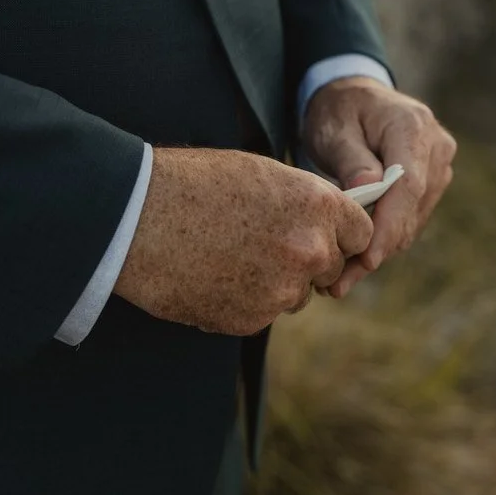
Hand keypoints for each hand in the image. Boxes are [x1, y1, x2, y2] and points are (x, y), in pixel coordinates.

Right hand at [114, 148, 373, 335]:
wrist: (133, 218)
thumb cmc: (192, 184)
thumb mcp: (263, 175)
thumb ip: (305, 203)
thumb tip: (328, 224)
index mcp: (319, 206)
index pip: (361, 234)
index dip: (341, 236)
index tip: (325, 236)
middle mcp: (311, 249)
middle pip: (331, 268)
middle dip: (308, 262)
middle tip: (266, 247)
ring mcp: (283, 289)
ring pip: (296, 295)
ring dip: (275, 284)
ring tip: (230, 258)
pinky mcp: (252, 319)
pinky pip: (262, 315)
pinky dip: (243, 303)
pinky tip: (211, 277)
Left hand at [302, 77, 456, 296]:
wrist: (357, 98)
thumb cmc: (340, 111)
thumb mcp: (334, 128)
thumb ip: (351, 159)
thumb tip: (368, 191)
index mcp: (412, 126)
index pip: (409, 184)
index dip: (389, 225)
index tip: (367, 258)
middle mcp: (437, 147)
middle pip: (413, 208)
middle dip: (379, 247)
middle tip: (338, 282)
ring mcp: (440, 166)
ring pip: (414, 220)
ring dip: (381, 249)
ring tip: (342, 278)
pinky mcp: (435, 183)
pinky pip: (412, 219)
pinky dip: (386, 240)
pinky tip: (358, 260)